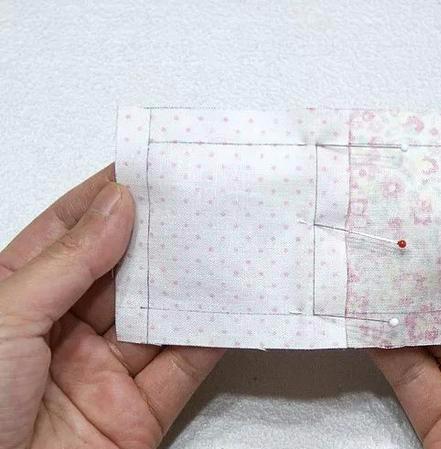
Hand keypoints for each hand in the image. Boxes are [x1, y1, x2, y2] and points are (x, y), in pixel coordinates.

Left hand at [0, 165, 223, 448]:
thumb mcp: (6, 318)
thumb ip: (68, 261)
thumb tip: (116, 205)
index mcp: (17, 300)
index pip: (65, 234)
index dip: (103, 199)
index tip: (142, 170)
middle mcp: (61, 331)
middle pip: (119, 271)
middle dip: (155, 236)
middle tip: (193, 200)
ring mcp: (102, 371)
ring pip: (156, 315)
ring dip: (189, 282)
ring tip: (222, 240)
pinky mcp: (139, 410)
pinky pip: (183, 365)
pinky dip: (211, 336)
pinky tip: (230, 304)